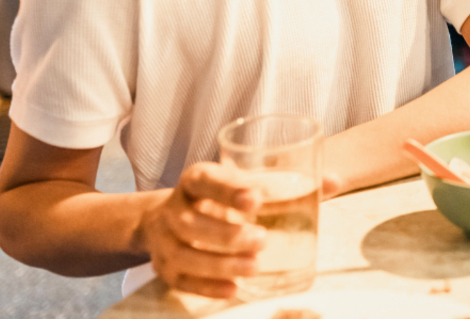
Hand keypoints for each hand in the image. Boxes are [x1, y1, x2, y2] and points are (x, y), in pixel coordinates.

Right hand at [136, 162, 265, 298]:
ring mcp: (163, 241)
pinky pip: (182, 281)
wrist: (166, 219)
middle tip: (261, 239)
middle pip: (189, 224)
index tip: (255, 200)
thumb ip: (257, 188)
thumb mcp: (228, 184)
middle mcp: (172, 210)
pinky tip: (233, 288)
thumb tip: (306, 188)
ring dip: (220, 264)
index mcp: (191, 182)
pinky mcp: (165, 268)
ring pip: (184, 256)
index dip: (227, 190)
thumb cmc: (209, 199)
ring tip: (254, 266)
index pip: (203, 181)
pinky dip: (207, 287)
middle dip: (226, 235)